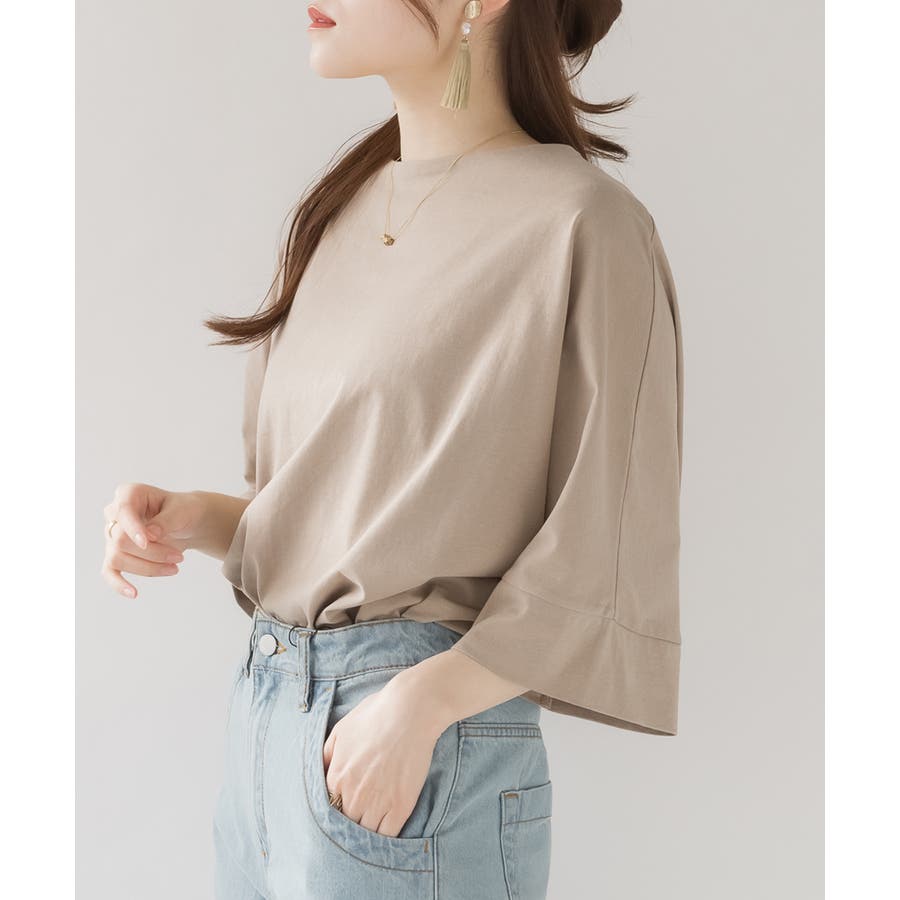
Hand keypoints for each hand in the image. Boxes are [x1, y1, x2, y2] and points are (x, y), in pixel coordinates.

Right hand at [101, 483, 205, 598]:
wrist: (188, 523)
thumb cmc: (184, 511)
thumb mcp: (183, 510)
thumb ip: (166, 520)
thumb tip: (149, 535)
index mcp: (129, 494)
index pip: (123, 511)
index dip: (133, 528)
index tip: (148, 541)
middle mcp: (115, 514)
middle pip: (120, 539)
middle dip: (152, 552)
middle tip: (179, 558)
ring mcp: (112, 535)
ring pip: (117, 558)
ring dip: (147, 568)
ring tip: (174, 568)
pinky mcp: (116, 554)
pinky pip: (109, 572)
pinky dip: (118, 584)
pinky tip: (133, 593)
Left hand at [322, 676, 442, 837]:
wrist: (410, 711)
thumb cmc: (375, 714)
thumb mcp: (341, 729)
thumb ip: (326, 755)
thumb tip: (320, 774)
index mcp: (336, 777)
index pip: (327, 809)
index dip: (335, 811)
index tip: (342, 810)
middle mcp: (352, 795)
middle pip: (344, 825)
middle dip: (348, 825)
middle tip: (356, 822)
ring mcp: (377, 803)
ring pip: (364, 834)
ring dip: (365, 834)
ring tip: (369, 831)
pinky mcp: (400, 807)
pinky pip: (387, 836)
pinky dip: (384, 840)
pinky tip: (385, 836)